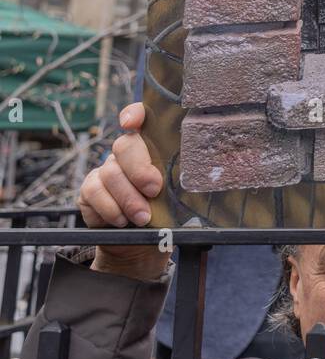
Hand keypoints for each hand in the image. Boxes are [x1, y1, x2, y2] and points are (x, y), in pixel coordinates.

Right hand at [78, 103, 167, 279]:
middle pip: (125, 145)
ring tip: (143, 216)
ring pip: (110, 172)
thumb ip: (183, 182)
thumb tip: (199, 175)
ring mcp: (107, 170)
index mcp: (153, 149)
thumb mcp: (181, 198)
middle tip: (154, 190)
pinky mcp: (90, 190)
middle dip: (139, 169)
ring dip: (128, 197)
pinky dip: (109, 208)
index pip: (142, 119)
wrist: (140, 244)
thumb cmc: (166, 216)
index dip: (134, 114)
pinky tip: (122, 220)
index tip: (133, 123)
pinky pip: (94, 191)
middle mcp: (127, 155)